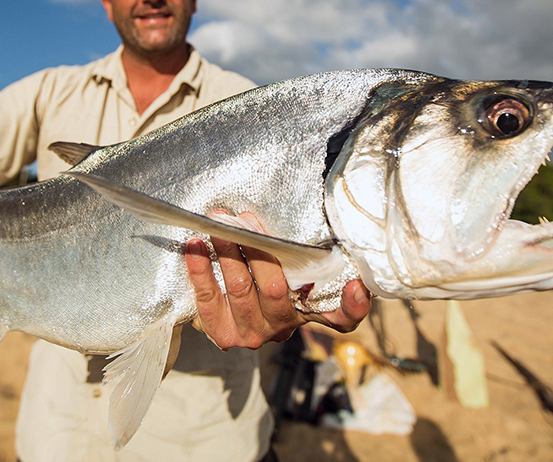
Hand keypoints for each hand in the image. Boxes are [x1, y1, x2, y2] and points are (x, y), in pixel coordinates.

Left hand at [185, 213, 371, 349]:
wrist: (223, 316)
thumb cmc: (260, 285)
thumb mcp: (290, 274)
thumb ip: (302, 255)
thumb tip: (313, 218)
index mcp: (308, 312)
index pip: (342, 318)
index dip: (353, 306)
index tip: (356, 286)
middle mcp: (283, 327)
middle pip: (275, 288)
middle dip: (258, 249)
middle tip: (245, 219)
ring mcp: (251, 334)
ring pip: (239, 288)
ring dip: (226, 252)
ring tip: (216, 226)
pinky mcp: (221, 334)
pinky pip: (207, 298)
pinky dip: (199, 269)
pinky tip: (195, 246)